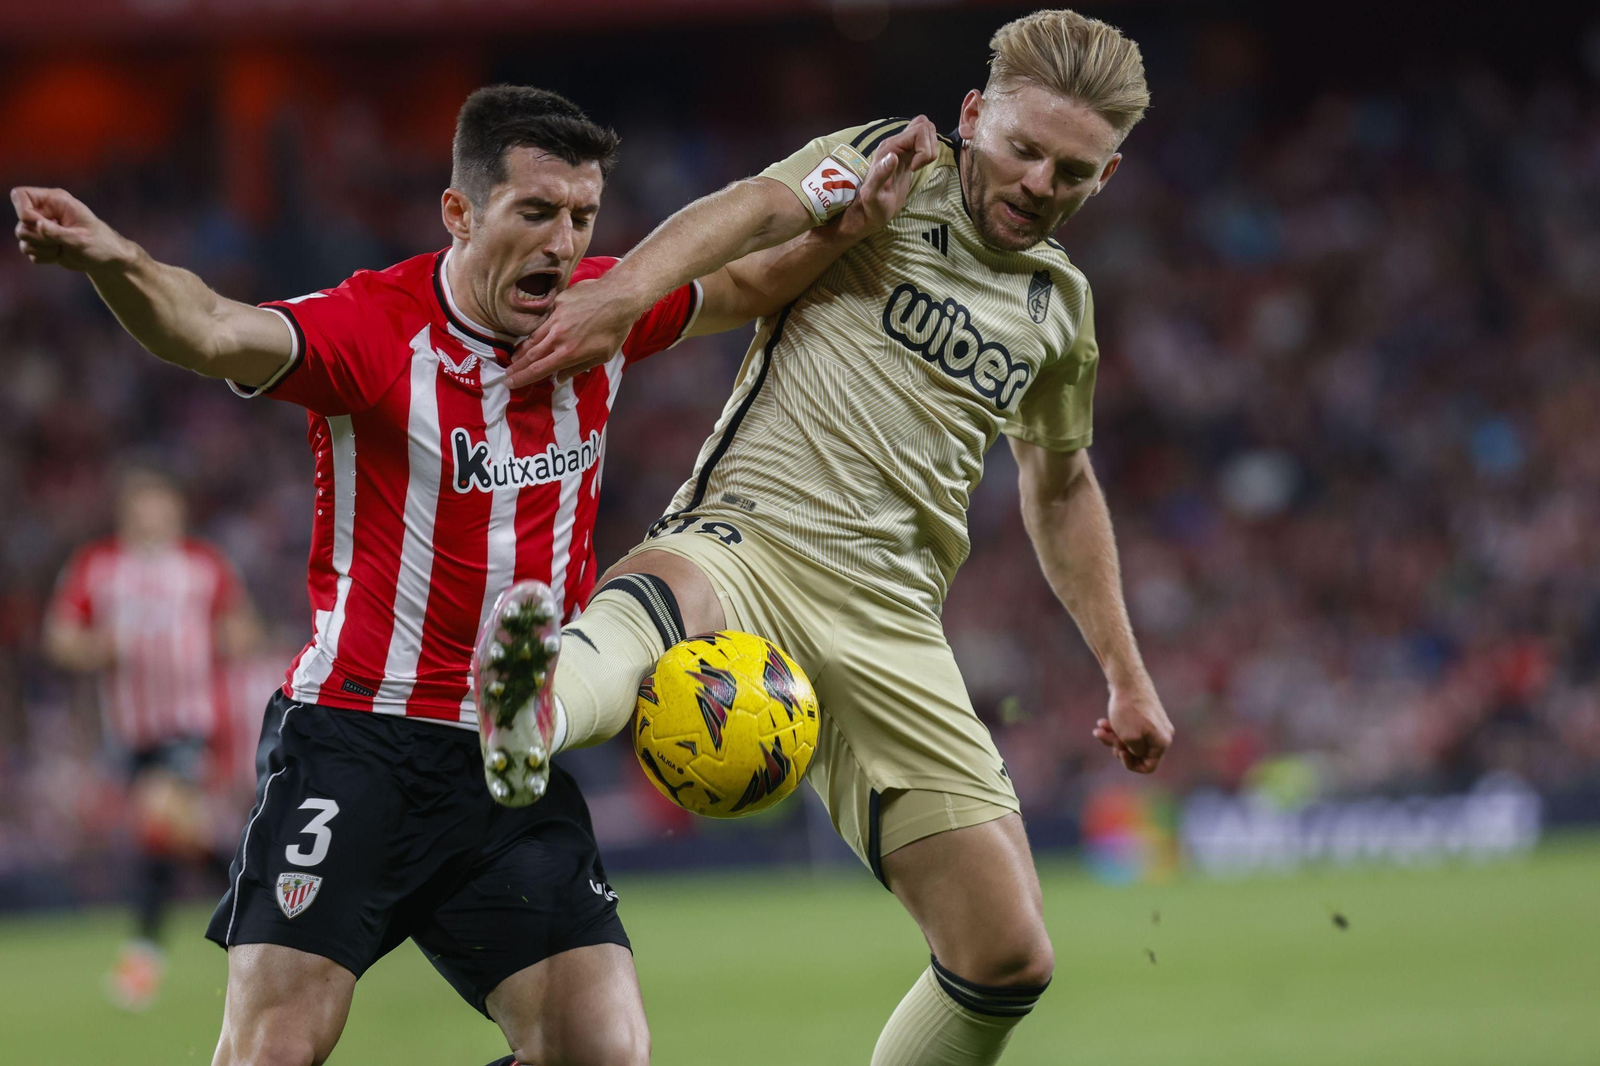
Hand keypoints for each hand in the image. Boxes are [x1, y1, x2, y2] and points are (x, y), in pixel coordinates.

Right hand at [11, 186, 135, 271]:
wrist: (106, 260)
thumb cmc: (100, 244)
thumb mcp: (81, 239)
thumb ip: (58, 233)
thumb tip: (38, 225)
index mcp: (55, 201)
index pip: (20, 195)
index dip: (23, 211)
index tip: (39, 224)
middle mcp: (45, 211)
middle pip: (21, 223)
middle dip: (38, 237)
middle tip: (59, 242)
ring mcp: (42, 227)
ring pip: (22, 237)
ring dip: (41, 248)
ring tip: (61, 248)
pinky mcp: (41, 242)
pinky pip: (28, 250)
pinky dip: (42, 256)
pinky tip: (58, 255)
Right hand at [504, 279, 638, 388]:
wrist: (620, 297)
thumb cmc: (616, 330)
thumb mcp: (602, 356)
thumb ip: (578, 367)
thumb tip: (558, 378)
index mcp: (569, 352)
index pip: (539, 369)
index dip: (523, 378)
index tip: (510, 383)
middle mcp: (558, 336)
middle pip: (531, 355)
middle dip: (517, 366)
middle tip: (506, 373)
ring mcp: (556, 318)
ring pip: (533, 337)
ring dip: (522, 350)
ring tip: (514, 358)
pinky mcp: (558, 303)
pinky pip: (544, 320)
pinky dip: (537, 331)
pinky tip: (533, 336)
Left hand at [829, 114, 938, 243]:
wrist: (872, 211)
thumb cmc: (872, 205)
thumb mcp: (873, 194)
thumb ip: (880, 174)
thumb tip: (893, 157)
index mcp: (889, 147)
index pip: (920, 130)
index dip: (924, 149)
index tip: (914, 169)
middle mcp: (896, 143)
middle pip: (925, 126)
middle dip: (929, 147)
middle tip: (919, 166)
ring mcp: (903, 148)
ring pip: (927, 131)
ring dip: (930, 149)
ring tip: (918, 167)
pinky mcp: (909, 155)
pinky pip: (925, 141)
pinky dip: (929, 152)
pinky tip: (918, 167)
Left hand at [1092, 678, 1173, 773]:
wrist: (1126, 680)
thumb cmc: (1129, 710)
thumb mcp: (1129, 739)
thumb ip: (1135, 753)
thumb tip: (1136, 754)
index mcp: (1162, 742)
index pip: (1149, 766)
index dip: (1132, 765)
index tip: (1120, 753)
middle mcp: (1160, 733)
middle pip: (1137, 752)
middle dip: (1118, 748)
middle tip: (1106, 738)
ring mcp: (1152, 723)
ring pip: (1130, 740)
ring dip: (1112, 737)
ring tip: (1098, 729)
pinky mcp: (1142, 715)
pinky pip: (1128, 728)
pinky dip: (1115, 727)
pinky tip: (1101, 723)